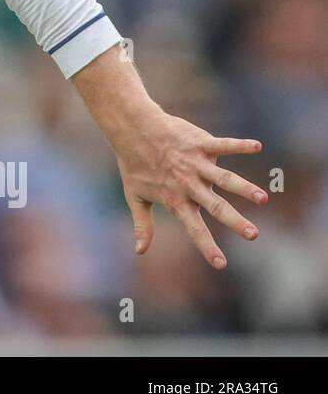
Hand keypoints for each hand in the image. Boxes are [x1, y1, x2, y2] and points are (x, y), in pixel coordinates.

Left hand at [109, 109, 266, 268]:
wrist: (131, 129)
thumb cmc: (133, 164)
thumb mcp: (135, 196)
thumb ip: (142, 224)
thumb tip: (140, 251)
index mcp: (176, 199)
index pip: (194, 228)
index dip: (206, 246)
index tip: (221, 264)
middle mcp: (189, 184)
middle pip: (215, 206)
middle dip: (235, 221)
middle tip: (254, 235)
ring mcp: (196, 164)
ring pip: (224, 178)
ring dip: (243, 187)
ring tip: (262, 198)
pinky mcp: (200, 143)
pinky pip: (223, 145)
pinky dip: (239, 145)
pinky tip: (256, 147)